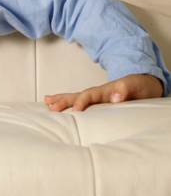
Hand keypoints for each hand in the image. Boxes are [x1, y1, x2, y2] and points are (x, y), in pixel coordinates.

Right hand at [44, 73, 163, 111]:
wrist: (147, 84)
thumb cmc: (142, 85)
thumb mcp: (137, 85)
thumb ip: (125, 88)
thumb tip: (114, 97)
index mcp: (106, 90)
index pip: (90, 95)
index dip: (82, 102)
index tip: (75, 111)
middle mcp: (100, 93)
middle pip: (78, 95)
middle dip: (64, 100)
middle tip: (50, 106)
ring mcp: (99, 98)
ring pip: (77, 98)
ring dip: (63, 100)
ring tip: (48, 103)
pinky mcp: (102, 104)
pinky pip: (84, 104)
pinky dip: (71, 105)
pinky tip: (65, 110)